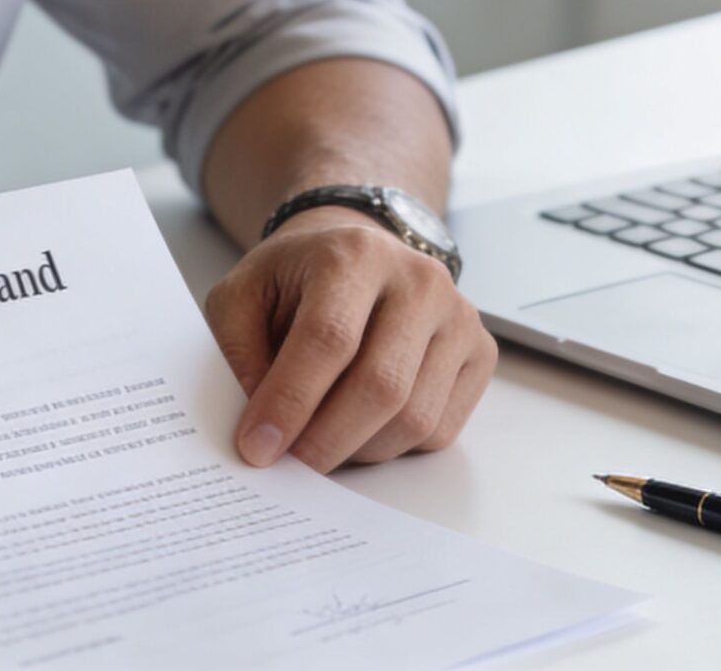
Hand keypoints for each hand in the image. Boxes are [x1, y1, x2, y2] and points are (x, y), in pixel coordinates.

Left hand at [203, 207, 495, 472]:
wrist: (356, 255)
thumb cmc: (296, 280)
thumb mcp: (241, 296)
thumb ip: (240, 354)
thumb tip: (264, 427)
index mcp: (354, 255)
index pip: (329, 339)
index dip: (291, 400)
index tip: (258, 446)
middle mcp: (418, 280)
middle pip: (381, 385)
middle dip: (326, 441)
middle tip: (288, 466)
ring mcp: (458, 317)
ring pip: (415, 418)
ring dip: (359, 450)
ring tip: (319, 444)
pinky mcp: (480, 353)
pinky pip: (440, 429)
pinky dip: (393, 448)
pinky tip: (360, 429)